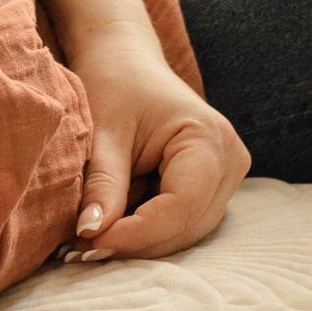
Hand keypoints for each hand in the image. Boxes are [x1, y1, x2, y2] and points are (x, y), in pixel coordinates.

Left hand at [67, 29, 249, 260]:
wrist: (124, 60)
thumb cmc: (114, 83)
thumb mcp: (102, 130)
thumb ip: (103, 183)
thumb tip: (92, 233)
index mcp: (208, 139)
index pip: (181, 206)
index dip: (137, 232)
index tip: (90, 242)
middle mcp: (229, 160)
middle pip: (187, 224)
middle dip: (136, 241)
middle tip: (82, 249)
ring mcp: (224, 175)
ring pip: (184, 229)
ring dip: (139, 239)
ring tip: (90, 239)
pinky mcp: (209, 185)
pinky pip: (180, 220)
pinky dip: (145, 227)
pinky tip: (110, 225)